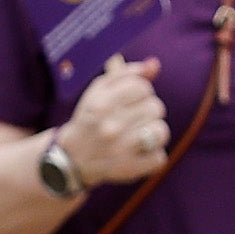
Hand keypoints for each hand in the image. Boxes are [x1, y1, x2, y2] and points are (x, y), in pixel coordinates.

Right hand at [63, 48, 172, 186]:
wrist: (73, 158)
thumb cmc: (92, 118)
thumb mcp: (100, 90)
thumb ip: (128, 74)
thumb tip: (155, 64)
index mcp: (101, 104)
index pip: (143, 87)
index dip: (141, 92)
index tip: (132, 100)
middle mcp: (110, 127)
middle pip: (156, 108)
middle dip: (148, 111)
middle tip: (134, 119)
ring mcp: (120, 150)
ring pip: (161, 131)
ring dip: (154, 133)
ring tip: (141, 135)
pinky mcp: (130, 169)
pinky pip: (159, 157)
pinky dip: (153, 155)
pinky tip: (139, 153)